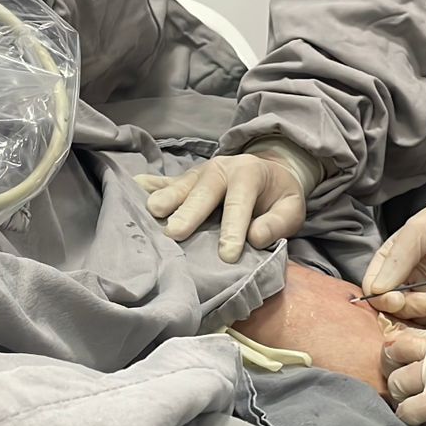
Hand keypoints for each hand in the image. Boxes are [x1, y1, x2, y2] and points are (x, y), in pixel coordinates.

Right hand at [136, 149, 309, 262]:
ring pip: (181, 186)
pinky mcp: (185, 179)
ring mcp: (199, 172)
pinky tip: (133, 187)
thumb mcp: (293, 209)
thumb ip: (278, 223)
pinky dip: (150, 185)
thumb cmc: (278, 197)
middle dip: (189, 212)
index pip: (239, 203)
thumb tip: (256, 236)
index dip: (233, 229)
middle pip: (202, 192)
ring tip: (152, 213)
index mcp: (249, 174)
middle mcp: (220, 169)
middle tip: (174, 233)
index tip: (227, 256)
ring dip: (166, 199)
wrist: (270, 173)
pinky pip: (165, 182)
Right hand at [361, 172, 425, 326]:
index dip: (380, 297)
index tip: (394, 298)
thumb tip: (376, 291)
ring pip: (408, 320)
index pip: (373, 284)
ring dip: (421, 315)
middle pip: (389, 307)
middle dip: (405, 307)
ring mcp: (425, 295)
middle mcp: (406, 279)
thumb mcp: (424, 229)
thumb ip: (398, 258)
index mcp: (394, 258)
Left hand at [382, 323, 425, 424]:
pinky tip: (422, 421)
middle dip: (394, 371)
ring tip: (414, 405)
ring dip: (402, 397)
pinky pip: (408, 412)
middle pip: (391, 357)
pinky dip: (410, 418)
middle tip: (406, 385)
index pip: (406, 338)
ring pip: (395, 385)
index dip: (400, 352)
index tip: (406, 363)